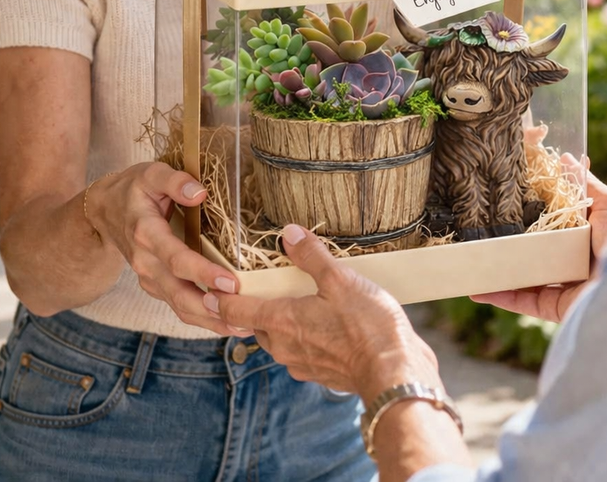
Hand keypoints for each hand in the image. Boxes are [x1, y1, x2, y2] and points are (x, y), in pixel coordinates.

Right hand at [90, 162, 238, 334]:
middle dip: (211, 308)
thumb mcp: (151, 174)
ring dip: (210, 321)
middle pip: (179, 294)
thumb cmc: (133, 189)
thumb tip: (200, 192)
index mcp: (146, 234)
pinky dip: (203, 318)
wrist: (103, 211)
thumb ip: (175, 181)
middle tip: (244, 316)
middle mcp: (146, 262)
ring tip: (244, 327)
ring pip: (180, 307)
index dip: (203, 273)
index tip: (230, 282)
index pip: (177, 259)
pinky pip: (179, 306)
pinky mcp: (156, 286)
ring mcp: (149, 278)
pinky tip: (229, 322)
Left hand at [211, 225, 440, 399]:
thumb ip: (311, 255)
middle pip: (255, 324)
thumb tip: (288, 233)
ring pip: (279, 338)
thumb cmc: (367, 325)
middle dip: (254, 305)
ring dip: (282, 320)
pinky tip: (324, 322)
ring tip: (297, 298)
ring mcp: (301, 364)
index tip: (211, 283)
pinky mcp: (321, 373)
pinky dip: (304, 334)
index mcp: (280, 322)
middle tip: (259, 282)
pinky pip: (302, 350)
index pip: (233, 311)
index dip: (219, 297)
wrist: (395, 373)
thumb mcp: (340, 279)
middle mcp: (283, 347)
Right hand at [470, 155, 606, 322]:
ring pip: (522, 279)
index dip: (526, 217)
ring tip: (469, 263)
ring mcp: (563, 287)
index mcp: (582, 238)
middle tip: (478, 235)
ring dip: (495, 273)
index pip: (548, 227)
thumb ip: (585, 184)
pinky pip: (524, 302)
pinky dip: (499, 296)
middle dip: (506, 246)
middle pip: (532, 253)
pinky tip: (477, 287)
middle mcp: (571, 263)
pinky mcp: (558, 309)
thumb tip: (565, 157)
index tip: (501, 206)